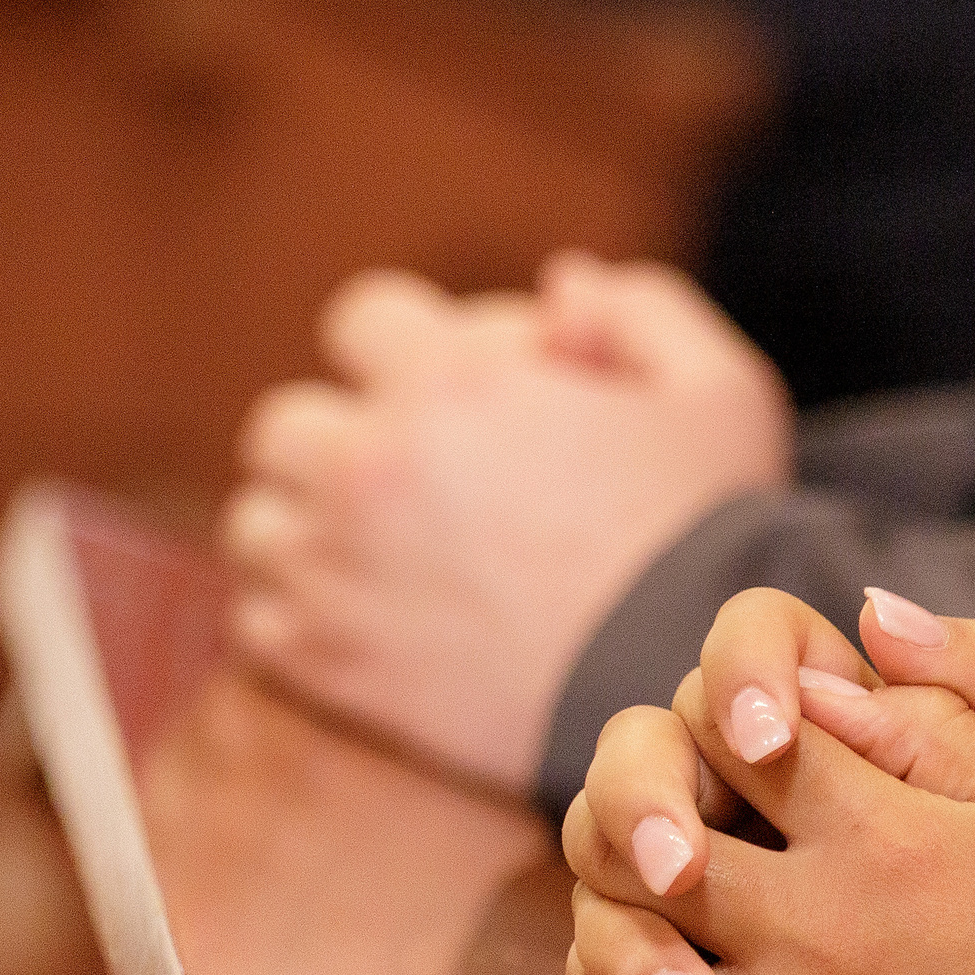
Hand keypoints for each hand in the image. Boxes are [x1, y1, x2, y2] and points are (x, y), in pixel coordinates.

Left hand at [220, 254, 790, 793]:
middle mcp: (369, 466)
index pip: (359, 321)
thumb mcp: (718, 390)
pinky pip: (257, 622)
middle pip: (284, 425)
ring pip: (256, 524)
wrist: (685, 687)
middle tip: (403, 484)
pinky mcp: (330, 663)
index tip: (443, 396)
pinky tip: (368, 622)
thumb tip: (558, 288)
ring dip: (305, 531)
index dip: (404, 351)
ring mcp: (335, 570)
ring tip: (378, 557)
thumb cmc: (709, 537)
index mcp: (447, 380)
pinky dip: (298, 620)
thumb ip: (638, 310)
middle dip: (338, 442)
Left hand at [561, 591, 974, 974]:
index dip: (714, 729)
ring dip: (634, 955)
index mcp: (879, 836)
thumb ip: (942, 718)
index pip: (730, 734)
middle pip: (645, 851)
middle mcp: (814, 932)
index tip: (735, 753)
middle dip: (639, 836)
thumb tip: (860, 625)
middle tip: (666, 850)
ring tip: (675, 954)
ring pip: (633, 973)